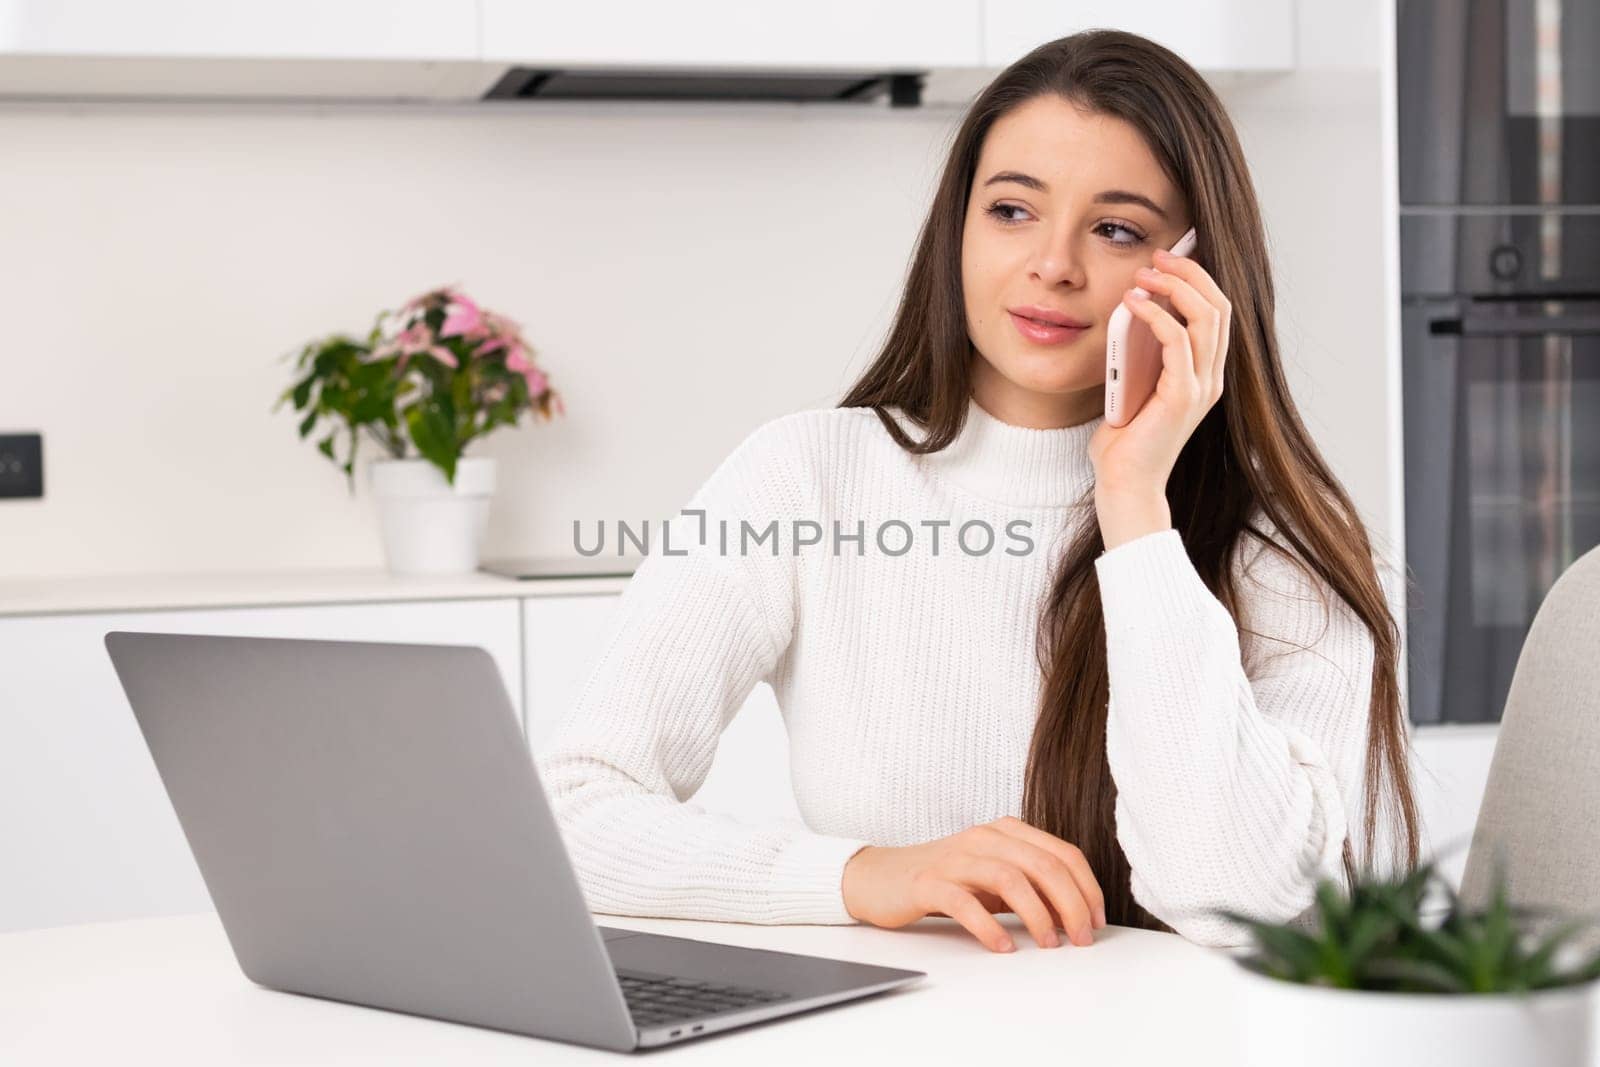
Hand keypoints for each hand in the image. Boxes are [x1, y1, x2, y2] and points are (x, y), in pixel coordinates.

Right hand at [840, 816, 1106, 952]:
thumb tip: (1075, 916)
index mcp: (1005, 832)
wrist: (879, 878)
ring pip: (1011, 878)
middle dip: (1071, 905)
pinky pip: (965, 902)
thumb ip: (1030, 887)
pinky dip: (989, 927)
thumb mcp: (993, 879)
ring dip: (1038, 915)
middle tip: (1080, 939)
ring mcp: (956, 858)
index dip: (1087, 888)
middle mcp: (984, 838)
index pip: (1062, 853)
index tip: (1096, 921)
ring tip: (1048, 944)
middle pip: (1043, 865)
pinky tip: (1002, 946)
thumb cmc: (943, 880)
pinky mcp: (929, 882)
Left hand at [1090, 247, 1232, 546]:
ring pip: (1206, 317)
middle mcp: (1211, 378)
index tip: (1168, 258)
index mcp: (1204, 374)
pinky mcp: (1182, 397)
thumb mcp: (1133, 385)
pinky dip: (1156, 315)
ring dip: (1176, 286)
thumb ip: (1140, 353)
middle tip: (1157, 256)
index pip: (1217, 313)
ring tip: (1145, 273)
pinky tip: (1133, 302)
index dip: (1198, 279)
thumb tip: (1130, 309)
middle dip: (1190, 272)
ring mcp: (1201, 387)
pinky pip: (1177, 341)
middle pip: (1219, 306)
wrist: (1124, 483)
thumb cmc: (1124, 441)